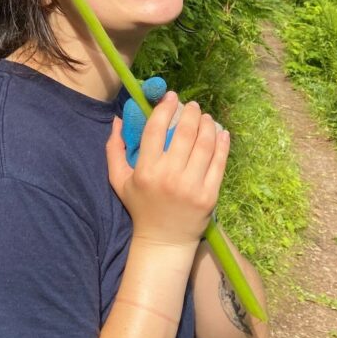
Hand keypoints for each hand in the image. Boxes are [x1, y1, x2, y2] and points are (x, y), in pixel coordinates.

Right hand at [105, 92, 229, 246]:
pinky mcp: (209, 195)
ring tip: (206, 117)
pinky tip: (222, 133)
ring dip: (208, 125)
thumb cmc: (140, 207)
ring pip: (205, 145)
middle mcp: (169, 176)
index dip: (165, 109)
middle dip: (191, 113)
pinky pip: (219, 162)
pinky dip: (222, 143)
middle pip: (185, 133)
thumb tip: (118, 119)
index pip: (156, 129)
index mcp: (146, 170)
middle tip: (193, 106)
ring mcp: (191, 186)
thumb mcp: (119, 180)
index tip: (171, 97)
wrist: (163, 241)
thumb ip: (114, 149)